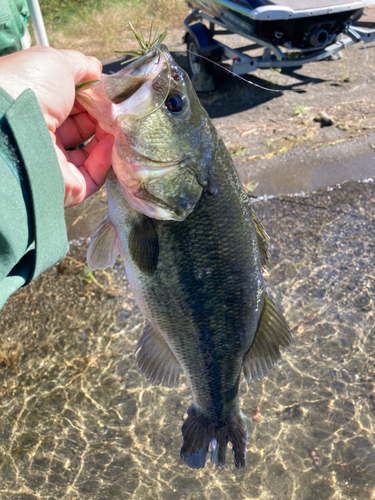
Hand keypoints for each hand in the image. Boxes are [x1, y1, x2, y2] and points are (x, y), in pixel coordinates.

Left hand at [0, 46, 113, 206]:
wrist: (10, 125)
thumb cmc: (27, 88)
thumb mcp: (55, 62)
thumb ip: (80, 65)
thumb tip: (96, 69)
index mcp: (36, 107)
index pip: (71, 104)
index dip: (92, 96)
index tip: (107, 92)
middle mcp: (44, 135)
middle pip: (83, 127)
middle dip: (103, 117)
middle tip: (117, 109)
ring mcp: (55, 162)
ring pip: (92, 153)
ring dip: (109, 137)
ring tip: (118, 125)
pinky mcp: (68, 186)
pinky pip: (94, 175)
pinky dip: (106, 159)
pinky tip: (110, 141)